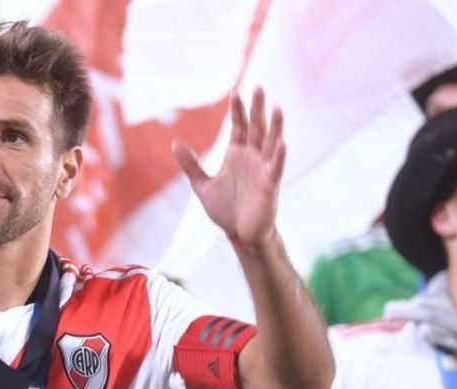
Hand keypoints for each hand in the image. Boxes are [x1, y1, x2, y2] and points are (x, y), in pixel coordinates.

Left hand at [174, 88, 285, 247]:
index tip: (236, 93)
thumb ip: (191, 165)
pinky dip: (278, 157)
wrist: (240, 234)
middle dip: (257, 109)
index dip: (238, 111)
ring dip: (274, 127)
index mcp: (236, 155)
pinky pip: (275, 169)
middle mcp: (252, 158)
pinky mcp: (269, 186)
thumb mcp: (203, 185)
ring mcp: (262, 170)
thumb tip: (175, 143)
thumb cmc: (226, 210)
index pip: (239, 127)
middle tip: (259, 86)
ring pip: (270, 143)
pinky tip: (281, 144)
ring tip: (276, 108)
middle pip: (256, 128)